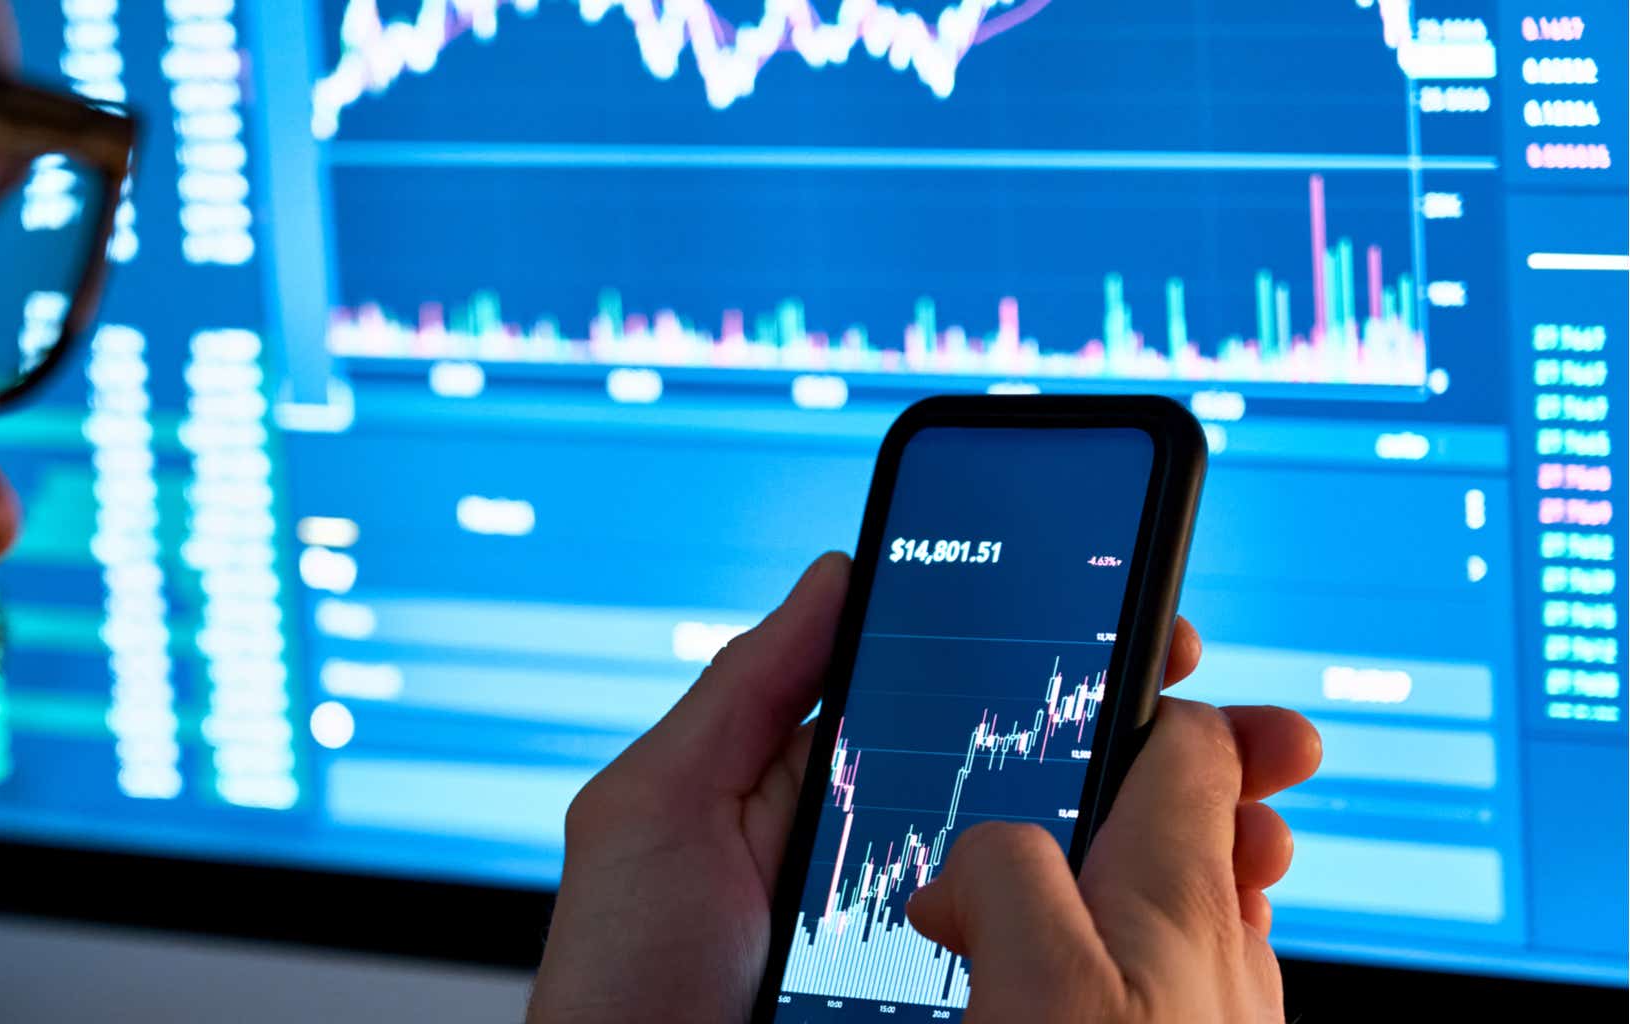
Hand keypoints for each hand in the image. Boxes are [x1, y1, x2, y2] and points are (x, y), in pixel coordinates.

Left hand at [528, 553, 1299, 1022]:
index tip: (1159, 628)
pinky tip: (1220, 912)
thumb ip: (748, 689)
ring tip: (1265, 828)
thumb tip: (839, 570)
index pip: (975, 708)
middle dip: (1172, 749)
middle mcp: (906, 865)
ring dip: (1192, 840)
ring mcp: (944, 946)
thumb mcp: (661, 809)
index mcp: (840, 796)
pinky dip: (1149, 938)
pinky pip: (1067, 967)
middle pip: (1060, 786)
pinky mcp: (976, 1007)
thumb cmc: (622, 980)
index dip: (1072, 663)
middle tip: (1263, 734)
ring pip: (1087, 878)